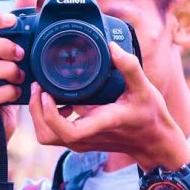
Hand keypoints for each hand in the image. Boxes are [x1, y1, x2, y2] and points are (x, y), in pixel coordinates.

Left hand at [29, 42, 189, 169]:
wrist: (153, 142)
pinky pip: (54, 132)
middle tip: (38, 86)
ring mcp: (81, 142)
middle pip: (46, 135)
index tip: (46, 92)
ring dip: (40, 114)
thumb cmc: (150, 116)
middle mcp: (86, 138)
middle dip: (36, 111)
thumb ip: (129, 67)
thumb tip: (112, 46)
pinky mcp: (80, 140)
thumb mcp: (145, 88)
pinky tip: (59, 99)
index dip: (49, 113)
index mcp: (101, 124)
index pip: (66, 130)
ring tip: (44, 91)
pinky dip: (48, 117)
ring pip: (47, 136)